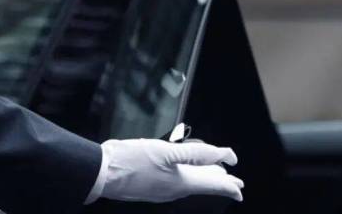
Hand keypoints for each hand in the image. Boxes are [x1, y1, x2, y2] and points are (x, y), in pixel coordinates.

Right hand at [98, 138, 243, 202]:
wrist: (101, 171)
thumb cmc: (132, 160)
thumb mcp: (168, 152)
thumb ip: (197, 153)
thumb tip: (223, 156)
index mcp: (181, 183)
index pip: (212, 185)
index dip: (228, 185)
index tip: (240, 187)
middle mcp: (173, 189)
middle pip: (203, 185)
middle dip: (220, 183)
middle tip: (234, 183)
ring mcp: (162, 188)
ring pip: (192, 182)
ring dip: (206, 178)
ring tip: (217, 174)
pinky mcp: (152, 183)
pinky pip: (178, 180)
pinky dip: (191, 175)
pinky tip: (189, 168)